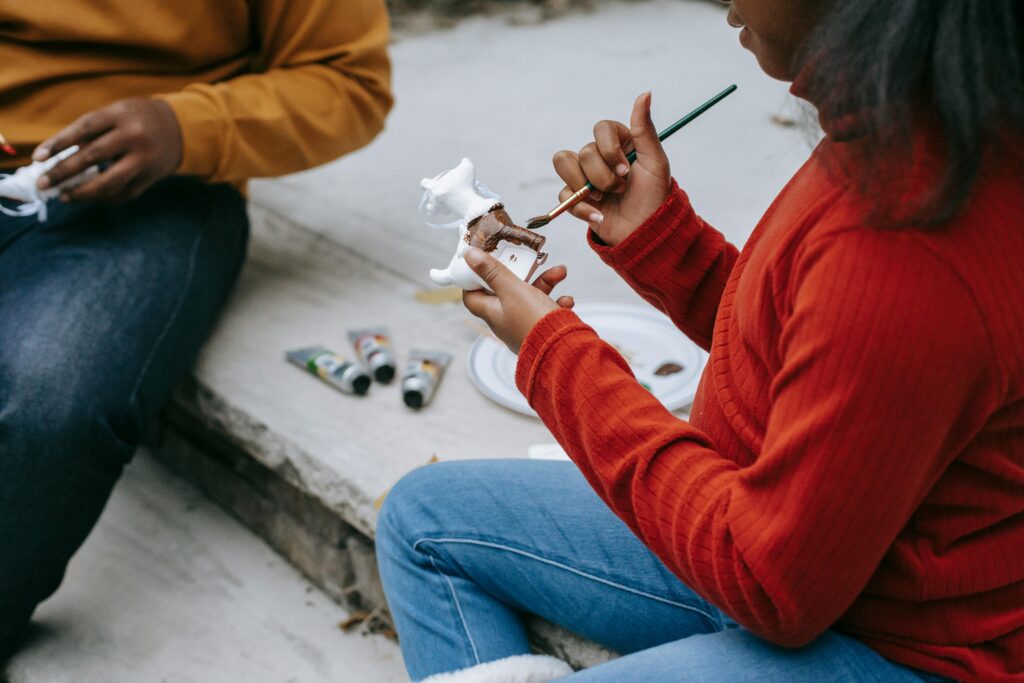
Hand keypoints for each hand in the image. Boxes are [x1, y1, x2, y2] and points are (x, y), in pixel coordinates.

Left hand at [33, 98, 182, 202]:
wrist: (180, 128)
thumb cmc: (137, 118)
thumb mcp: (116, 114)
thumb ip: (91, 132)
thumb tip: (57, 159)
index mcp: (121, 115)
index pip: (84, 129)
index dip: (59, 144)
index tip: (38, 158)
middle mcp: (134, 136)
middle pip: (93, 156)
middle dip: (64, 172)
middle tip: (44, 184)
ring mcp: (144, 159)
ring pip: (110, 181)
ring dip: (83, 192)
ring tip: (64, 197)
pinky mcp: (151, 177)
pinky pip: (123, 193)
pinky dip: (103, 198)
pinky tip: (88, 198)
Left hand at [463, 247, 574, 353]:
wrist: (563, 350)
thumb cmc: (534, 323)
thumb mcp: (512, 290)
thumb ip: (493, 271)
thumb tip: (470, 256)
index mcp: (493, 313)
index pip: (473, 297)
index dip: (474, 279)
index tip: (482, 262)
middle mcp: (506, 320)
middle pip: (507, 290)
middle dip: (523, 272)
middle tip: (531, 260)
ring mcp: (525, 325)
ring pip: (532, 297)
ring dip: (546, 282)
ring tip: (559, 272)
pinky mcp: (543, 328)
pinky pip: (548, 310)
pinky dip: (557, 301)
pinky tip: (566, 300)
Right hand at [552, 92, 671, 246]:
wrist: (646, 234)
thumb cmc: (655, 197)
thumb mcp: (655, 162)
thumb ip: (645, 128)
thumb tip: (645, 93)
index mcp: (620, 144)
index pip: (600, 129)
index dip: (609, 149)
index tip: (626, 169)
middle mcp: (601, 157)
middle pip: (584, 152)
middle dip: (603, 175)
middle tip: (621, 188)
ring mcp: (586, 177)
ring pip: (565, 164)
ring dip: (586, 186)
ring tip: (605, 199)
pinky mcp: (576, 198)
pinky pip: (564, 194)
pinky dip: (582, 208)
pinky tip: (599, 216)